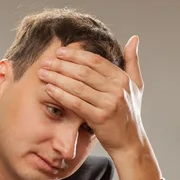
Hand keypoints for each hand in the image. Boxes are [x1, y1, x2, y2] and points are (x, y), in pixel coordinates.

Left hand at [38, 36, 145, 155]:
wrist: (129, 141)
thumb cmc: (128, 113)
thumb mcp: (136, 85)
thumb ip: (132, 61)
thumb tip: (133, 38)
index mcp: (122, 78)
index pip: (95, 61)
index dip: (76, 55)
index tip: (59, 51)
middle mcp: (117, 89)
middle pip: (83, 72)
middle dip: (61, 65)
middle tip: (45, 62)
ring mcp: (109, 103)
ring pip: (77, 86)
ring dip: (57, 78)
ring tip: (43, 73)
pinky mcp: (100, 118)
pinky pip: (76, 103)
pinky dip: (61, 95)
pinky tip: (49, 89)